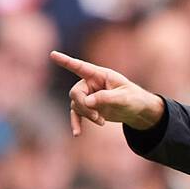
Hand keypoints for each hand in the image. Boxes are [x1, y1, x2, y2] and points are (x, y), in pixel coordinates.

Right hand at [49, 50, 164, 136]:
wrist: (136, 110)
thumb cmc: (133, 99)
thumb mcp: (124, 98)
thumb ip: (106, 98)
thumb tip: (87, 102)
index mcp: (100, 75)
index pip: (80, 67)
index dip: (66, 61)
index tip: (53, 54)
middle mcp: (91, 83)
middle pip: (76, 92)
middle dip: (84, 106)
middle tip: (96, 118)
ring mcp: (88, 95)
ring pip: (76, 105)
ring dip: (86, 115)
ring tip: (101, 122)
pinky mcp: (89, 107)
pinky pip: (76, 114)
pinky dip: (76, 123)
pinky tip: (77, 134)